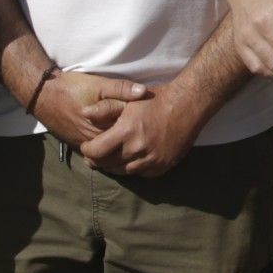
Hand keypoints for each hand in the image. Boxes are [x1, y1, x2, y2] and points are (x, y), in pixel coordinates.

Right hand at [32, 70, 147, 148]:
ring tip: (132, 138)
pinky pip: (96, 151)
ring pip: (108, 151)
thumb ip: (121, 89)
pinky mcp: (77, 144)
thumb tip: (143, 92)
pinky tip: (114, 140)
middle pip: (119, 145)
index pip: (128, 132)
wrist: (43, 95)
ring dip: (119, 146)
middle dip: (132, 140)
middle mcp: (94, 139)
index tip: (148, 122)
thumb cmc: (72, 87)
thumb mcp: (98, 84)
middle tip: (143, 133)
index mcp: (103, 125)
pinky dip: (106, 147)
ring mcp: (84, 144)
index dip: (140, 127)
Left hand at [81, 84, 205, 176]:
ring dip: (115, 165)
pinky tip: (132, 159)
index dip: (87, 150)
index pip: (96, 152)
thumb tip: (84, 113)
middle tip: (95, 155)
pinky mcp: (163, 165)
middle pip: (108, 164)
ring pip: (124, 171)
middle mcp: (138, 149)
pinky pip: (142, 173)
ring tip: (112, 157)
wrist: (188, 104)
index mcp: (126, 132)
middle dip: (98, 160)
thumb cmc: (156, 99)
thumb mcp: (128, 100)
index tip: (86, 146)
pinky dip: (135, 168)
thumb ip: (105, 108)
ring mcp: (152, 160)